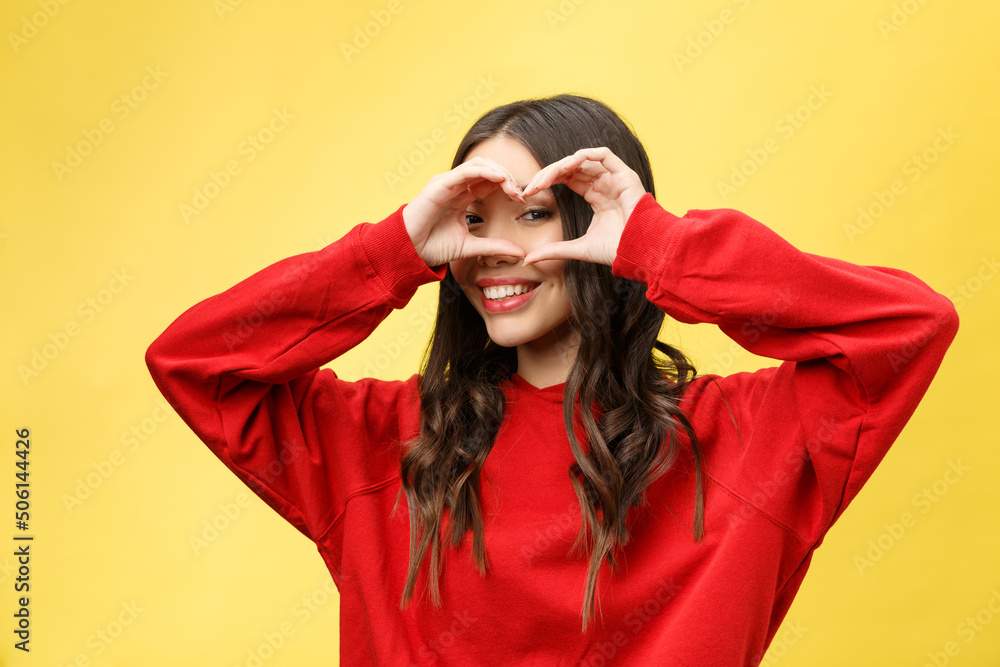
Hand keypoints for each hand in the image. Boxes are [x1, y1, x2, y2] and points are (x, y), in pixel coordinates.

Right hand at [402, 157, 528, 267]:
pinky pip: (465, 171)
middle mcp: (455, 186)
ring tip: (512, 186)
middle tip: (520, 193)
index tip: (522, 200)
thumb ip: (495, 247)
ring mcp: (447, 183)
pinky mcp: (439, 185)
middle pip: (488, 169)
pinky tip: (499, 179)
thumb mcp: (471, 247)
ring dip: (499, 173)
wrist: (409, 252)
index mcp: (462, 196)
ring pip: (479, 165)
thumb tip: (521, 253)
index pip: (490, 181)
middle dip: (507, 178)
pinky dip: (484, 171)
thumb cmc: (432, 247)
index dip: (508, 186)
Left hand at [520, 147, 645, 265]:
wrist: (640, 252)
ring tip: (544, 179)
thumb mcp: (578, 249)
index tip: (527, 193)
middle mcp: (604, 184)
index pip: (568, 179)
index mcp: (596, 196)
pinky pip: (603, 155)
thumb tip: (528, 259)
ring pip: (582, 160)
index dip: (547, 182)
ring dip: (560, 166)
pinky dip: (583, 156)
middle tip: (530, 186)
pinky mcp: (624, 175)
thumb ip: (554, 251)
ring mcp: (614, 178)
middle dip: (548, 174)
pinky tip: (566, 167)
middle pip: (571, 168)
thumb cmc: (617, 251)